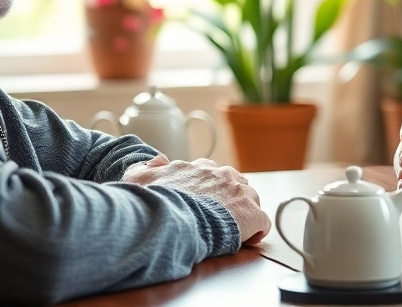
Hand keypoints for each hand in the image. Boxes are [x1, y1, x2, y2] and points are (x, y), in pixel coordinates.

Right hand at [122, 155, 271, 245]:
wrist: (170, 220)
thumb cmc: (155, 203)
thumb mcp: (139, 179)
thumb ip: (146, 167)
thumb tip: (157, 160)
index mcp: (198, 168)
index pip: (210, 171)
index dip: (209, 187)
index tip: (205, 199)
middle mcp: (221, 175)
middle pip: (235, 183)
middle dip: (230, 197)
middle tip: (221, 215)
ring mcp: (238, 193)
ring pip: (250, 199)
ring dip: (244, 213)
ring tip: (235, 229)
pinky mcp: (250, 213)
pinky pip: (262, 221)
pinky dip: (257, 231)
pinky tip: (248, 240)